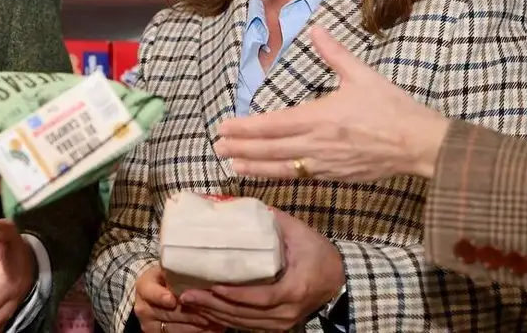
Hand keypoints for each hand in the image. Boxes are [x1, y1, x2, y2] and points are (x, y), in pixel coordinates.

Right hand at [133, 265, 222, 332]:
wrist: (153, 294)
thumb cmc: (165, 278)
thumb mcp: (166, 271)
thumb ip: (176, 272)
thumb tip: (198, 270)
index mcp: (143, 287)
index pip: (151, 293)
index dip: (161, 297)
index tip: (172, 299)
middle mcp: (143, 308)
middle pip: (167, 313)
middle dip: (188, 313)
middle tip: (207, 310)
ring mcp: (148, 324)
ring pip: (174, 327)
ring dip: (194, 324)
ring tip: (212, 320)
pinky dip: (194, 331)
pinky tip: (208, 327)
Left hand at [179, 210, 343, 331]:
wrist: (339, 279)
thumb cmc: (318, 253)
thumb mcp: (299, 232)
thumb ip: (273, 219)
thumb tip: (239, 205)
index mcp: (293, 289)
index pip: (260, 297)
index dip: (234, 295)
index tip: (211, 286)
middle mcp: (287, 311)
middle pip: (246, 315)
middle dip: (215, 307)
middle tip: (187, 296)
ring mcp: (284, 322)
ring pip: (245, 325)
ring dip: (216, 315)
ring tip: (191, 303)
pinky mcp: (279, 325)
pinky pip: (250, 327)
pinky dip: (228, 320)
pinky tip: (209, 312)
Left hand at [215, 26, 449, 180]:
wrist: (421, 145)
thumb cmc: (393, 109)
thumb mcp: (363, 75)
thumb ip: (335, 53)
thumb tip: (315, 29)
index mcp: (321, 118)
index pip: (273, 125)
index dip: (246, 128)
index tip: (224, 127)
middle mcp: (318, 145)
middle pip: (271, 149)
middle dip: (241, 149)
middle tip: (217, 148)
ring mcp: (326, 164)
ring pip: (282, 168)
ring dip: (255, 167)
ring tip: (232, 166)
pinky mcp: (336, 176)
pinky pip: (300, 178)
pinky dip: (279, 177)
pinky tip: (267, 175)